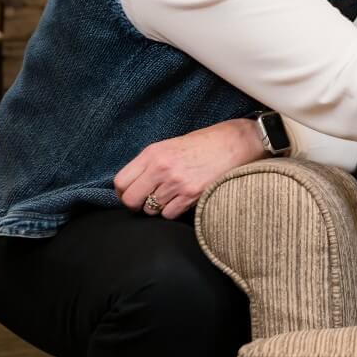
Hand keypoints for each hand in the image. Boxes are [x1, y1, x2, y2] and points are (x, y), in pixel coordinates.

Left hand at [114, 118, 264, 219]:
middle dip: (137, 205)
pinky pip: (170, 214)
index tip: (132, 194)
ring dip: (159, 207)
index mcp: (153, 153)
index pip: (121, 182)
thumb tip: (134, 185)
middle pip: (131, 200)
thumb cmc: (205, 143)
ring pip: (151, 210)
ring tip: (172, 196)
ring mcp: (176, 182)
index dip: (124, 193)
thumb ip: (151, 163)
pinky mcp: (192, 194)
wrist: (236, 142)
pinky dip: (174, 211)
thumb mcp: (171, 145)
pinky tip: (184, 199)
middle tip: (148, 201)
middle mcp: (161, 168)